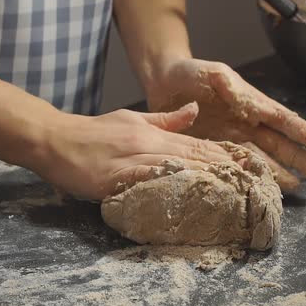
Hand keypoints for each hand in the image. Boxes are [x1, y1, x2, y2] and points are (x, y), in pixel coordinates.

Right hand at [34, 103, 243, 199]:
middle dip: (223, 168)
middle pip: (191, 156)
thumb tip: (194, 111)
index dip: (223, 154)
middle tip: (250, 180)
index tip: (247, 164)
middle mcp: (147, 143)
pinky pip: (146, 182)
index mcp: (151, 131)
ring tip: (232, 189)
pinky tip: (187, 195)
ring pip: (174, 168)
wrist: (55, 138)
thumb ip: (164, 119)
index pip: (195, 143)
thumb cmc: (93, 132)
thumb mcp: (131, 118)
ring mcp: (131, 160)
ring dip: (204, 178)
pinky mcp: (115, 177)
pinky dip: (168, 187)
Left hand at [145, 57, 305, 190]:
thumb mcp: (212, 73)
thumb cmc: (190, 73)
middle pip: (278, 144)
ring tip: (298, 187)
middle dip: (300, 158)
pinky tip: (261, 187)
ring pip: (261, 158)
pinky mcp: (213, 150)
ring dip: (280, 172)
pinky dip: (250, 176)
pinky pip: (235, 165)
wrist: (163, 82)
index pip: (282, 118)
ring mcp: (231, 139)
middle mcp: (246, 124)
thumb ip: (229, 86)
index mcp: (251, 102)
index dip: (301, 131)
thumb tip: (248, 101)